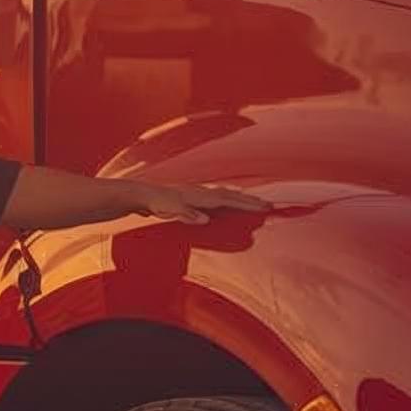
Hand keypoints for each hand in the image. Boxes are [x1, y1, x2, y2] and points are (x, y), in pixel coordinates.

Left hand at [134, 180, 271, 224]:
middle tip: (268, 204)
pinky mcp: (193, 198)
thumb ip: (187, 214)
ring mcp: (197, 193)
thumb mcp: (170, 210)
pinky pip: (216, 197)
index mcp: (200, 195)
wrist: (142, 194)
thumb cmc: (156, 202)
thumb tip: (205, 219)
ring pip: (225, 194)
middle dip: (250, 200)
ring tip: (254, 201)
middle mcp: (202, 191)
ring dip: (240, 198)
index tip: (264, 206)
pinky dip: (227, 199)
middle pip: (231, 195)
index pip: (229, 199)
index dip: (247, 203)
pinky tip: (227, 202)